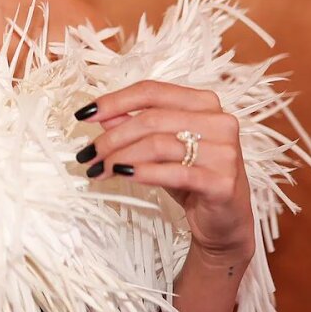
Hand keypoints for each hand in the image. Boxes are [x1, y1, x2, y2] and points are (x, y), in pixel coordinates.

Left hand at [72, 81, 254, 260]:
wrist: (225, 220)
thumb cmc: (192, 178)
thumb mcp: (160, 148)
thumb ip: (135, 127)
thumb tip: (102, 115)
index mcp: (204, 103)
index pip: (152, 91)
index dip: (114, 101)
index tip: (84, 114)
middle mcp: (219, 121)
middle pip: (151, 119)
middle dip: (112, 137)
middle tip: (89, 154)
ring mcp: (224, 151)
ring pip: (159, 144)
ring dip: (121, 157)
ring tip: (100, 170)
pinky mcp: (223, 181)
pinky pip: (175, 172)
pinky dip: (144, 172)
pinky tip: (123, 175)